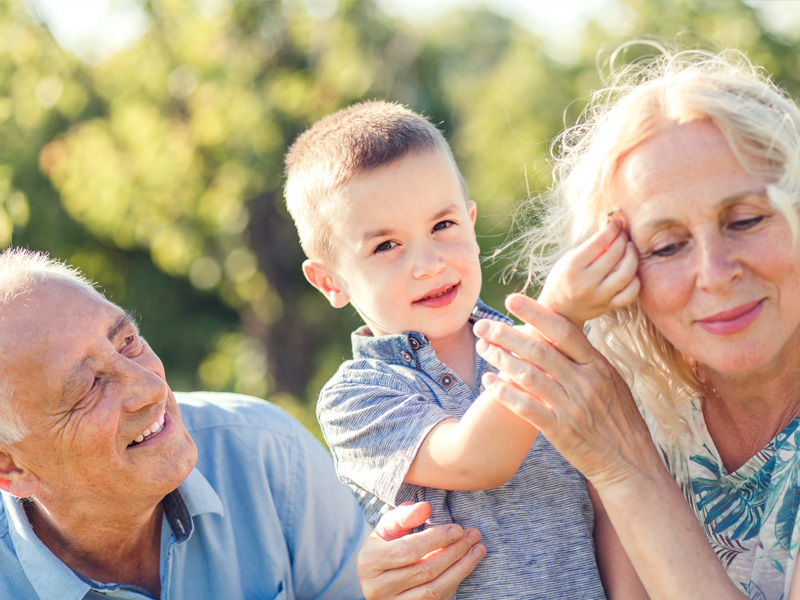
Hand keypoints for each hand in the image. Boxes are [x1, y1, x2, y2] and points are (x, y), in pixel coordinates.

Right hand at [357, 502, 484, 599]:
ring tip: (477, 549)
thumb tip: (426, 508)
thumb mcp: (388, 528)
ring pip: (434, 590)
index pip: (407, 551)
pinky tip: (466, 565)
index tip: (457, 529)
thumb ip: (405, 516)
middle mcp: (377, 588)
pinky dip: (455, 582)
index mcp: (370, 562)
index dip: (435, 540)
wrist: (379, 578)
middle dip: (453, 552)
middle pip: (423, 571)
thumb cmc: (386, 546)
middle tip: (472, 536)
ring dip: (461, 569)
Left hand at [473, 293, 656, 490]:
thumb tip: (561, 333)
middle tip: (483, 324)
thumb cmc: (618, 420)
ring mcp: (572, 407)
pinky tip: (489, 382)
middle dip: (507, 334)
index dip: (536, 313)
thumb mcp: (612, 382)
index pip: (564, 331)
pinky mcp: (560, 431)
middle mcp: (585, 383)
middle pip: (539, 350)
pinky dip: (504, 393)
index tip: (512, 299)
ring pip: (528, 375)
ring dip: (501, 359)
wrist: (630, 463)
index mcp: (598, 366)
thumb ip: (586, 360)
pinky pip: (525, 407)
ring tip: (482, 348)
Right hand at [538, 219, 638, 326]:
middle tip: (624, 234)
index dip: (612, 229)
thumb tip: (612, 231)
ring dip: (632, 257)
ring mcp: (598, 296)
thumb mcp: (568, 260)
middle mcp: (586, 283)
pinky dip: (634, 280)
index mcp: (572, 267)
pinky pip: (630, 293)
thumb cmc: (563, 279)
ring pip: (626, 274)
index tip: (617, 222)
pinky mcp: (607, 306)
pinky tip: (631, 271)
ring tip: (630, 249)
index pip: (599, 242)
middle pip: (614, 255)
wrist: (558, 311)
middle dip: (623, 240)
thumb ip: (589, 247)